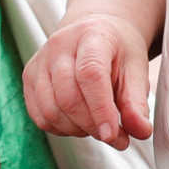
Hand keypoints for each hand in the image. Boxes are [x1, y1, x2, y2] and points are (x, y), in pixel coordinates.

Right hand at [24, 12, 151, 147]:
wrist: (95, 32)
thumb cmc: (117, 50)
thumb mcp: (136, 69)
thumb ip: (137, 102)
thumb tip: (140, 131)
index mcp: (91, 36)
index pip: (90, 74)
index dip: (100, 109)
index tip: (113, 135)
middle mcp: (59, 46)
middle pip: (67, 96)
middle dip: (91, 125)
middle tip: (116, 137)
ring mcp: (40, 62)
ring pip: (50, 110)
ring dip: (77, 129)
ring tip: (98, 126)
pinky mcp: (29, 78)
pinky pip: (40, 116)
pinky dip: (61, 128)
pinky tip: (79, 122)